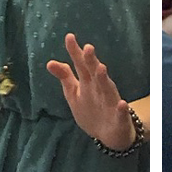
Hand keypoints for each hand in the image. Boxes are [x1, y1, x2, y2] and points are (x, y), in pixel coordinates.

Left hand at [46, 33, 134, 150]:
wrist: (108, 135)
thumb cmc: (91, 109)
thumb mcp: (74, 93)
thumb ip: (64, 77)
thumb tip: (49, 62)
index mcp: (88, 82)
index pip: (80, 64)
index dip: (75, 52)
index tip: (69, 37)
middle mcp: (100, 89)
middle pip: (94, 73)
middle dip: (91, 61)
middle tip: (88, 47)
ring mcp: (110, 102)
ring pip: (108, 89)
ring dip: (104, 79)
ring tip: (101, 68)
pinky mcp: (119, 118)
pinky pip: (121, 113)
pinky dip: (122, 109)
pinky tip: (122, 104)